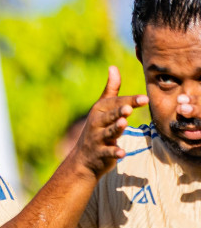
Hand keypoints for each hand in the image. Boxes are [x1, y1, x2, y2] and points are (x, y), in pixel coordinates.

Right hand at [70, 66, 148, 180]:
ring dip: (115, 129)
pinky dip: (114, 153)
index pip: (117, 103)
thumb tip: (113, 67)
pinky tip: (122, 153)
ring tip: (123, 123)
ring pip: (108, 133)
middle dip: (118, 112)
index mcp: (100, 110)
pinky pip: (107, 153)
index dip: (130, 100)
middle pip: (110, 116)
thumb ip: (111, 90)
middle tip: (128, 108)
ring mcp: (97, 139)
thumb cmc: (97, 129)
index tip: (145, 99)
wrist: (82, 159)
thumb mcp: (101, 109)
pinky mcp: (99, 154)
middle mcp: (97, 123)